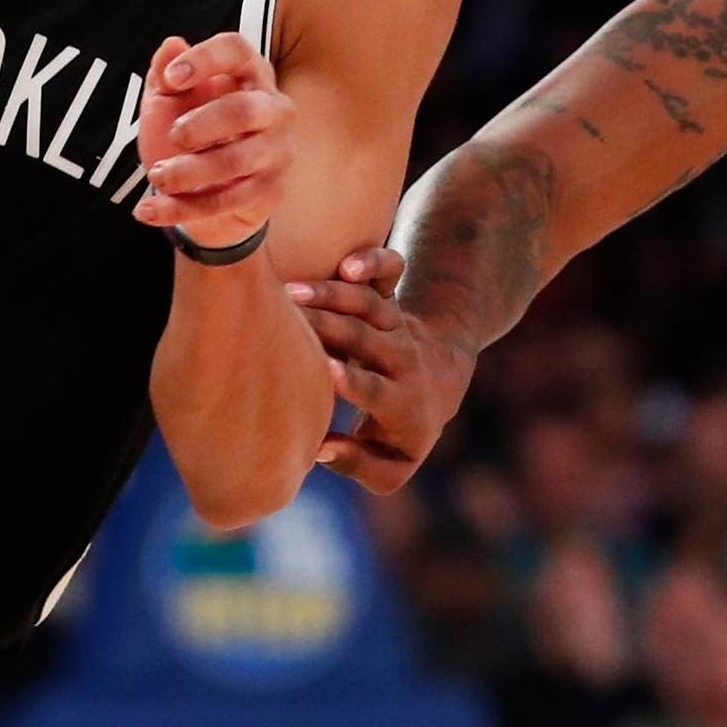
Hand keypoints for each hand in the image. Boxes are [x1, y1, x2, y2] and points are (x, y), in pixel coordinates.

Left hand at [132, 31, 290, 253]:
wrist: (208, 194)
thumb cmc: (192, 136)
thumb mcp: (170, 102)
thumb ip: (166, 74)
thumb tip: (171, 45)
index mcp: (250, 74)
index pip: (236, 51)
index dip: (204, 60)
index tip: (171, 80)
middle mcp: (274, 109)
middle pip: (244, 110)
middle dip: (201, 125)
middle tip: (173, 137)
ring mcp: (277, 152)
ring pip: (234, 162)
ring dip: (187, 172)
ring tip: (157, 176)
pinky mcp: (270, 191)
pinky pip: (225, 201)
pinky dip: (180, 208)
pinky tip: (148, 210)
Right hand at [292, 245, 470, 491]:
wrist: (438, 382)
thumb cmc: (402, 433)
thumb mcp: (392, 465)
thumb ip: (358, 466)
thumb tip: (321, 450)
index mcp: (402, 404)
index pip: (378, 391)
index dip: (356, 382)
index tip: (328, 372)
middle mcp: (401, 360)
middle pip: (366, 338)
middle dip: (329, 328)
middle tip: (287, 321)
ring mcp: (395, 326)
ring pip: (369, 303)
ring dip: (332, 294)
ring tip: (290, 291)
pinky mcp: (389, 298)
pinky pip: (390, 271)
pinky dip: (374, 260)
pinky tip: (347, 263)